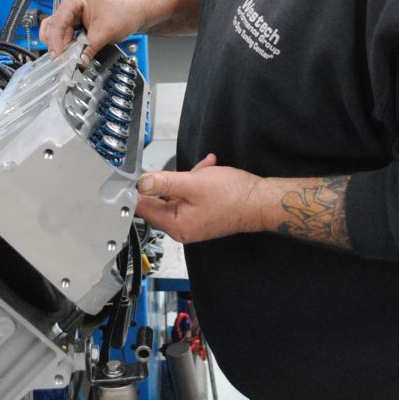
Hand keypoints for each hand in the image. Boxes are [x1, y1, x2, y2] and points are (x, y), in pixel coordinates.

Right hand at [39, 0, 145, 63]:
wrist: (137, 10)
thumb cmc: (125, 11)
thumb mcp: (104, 33)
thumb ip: (88, 49)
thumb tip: (78, 63)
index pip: (58, 21)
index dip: (55, 40)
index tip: (56, 55)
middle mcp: (70, 4)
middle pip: (53, 26)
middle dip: (58, 43)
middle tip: (64, 59)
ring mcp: (72, 13)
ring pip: (57, 32)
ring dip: (63, 45)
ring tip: (72, 56)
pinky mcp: (76, 22)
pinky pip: (66, 35)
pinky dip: (69, 45)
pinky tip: (75, 52)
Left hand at [136, 154, 264, 243]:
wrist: (261, 201)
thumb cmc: (233, 196)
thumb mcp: (193, 183)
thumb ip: (163, 182)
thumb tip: (141, 183)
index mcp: (176, 225)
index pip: (145, 208)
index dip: (140, 190)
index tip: (137, 176)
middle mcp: (183, 228)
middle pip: (163, 199)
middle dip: (175, 180)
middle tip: (190, 172)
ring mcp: (194, 223)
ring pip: (179, 194)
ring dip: (189, 178)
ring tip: (206, 170)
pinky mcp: (203, 216)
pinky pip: (192, 196)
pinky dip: (198, 182)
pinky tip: (209, 170)